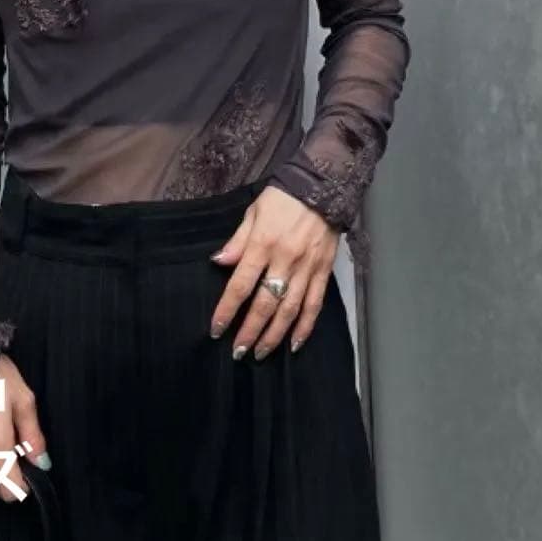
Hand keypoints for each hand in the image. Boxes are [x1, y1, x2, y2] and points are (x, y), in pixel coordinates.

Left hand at [209, 185, 338, 359]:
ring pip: (290, 310)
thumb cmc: (282, 199)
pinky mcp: (324, 272)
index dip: (227, 310)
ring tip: (260, 354)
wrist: (323, 187)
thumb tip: (218, 263)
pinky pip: (314, 305)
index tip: (217, 330)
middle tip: (238, 352)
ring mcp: (307, 269)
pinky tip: (294, 343)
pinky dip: (305, 326)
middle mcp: (285, 261)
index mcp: (263, 245)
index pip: (241, 285)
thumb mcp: (253, 213)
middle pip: (265, 304)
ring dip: (274, 336)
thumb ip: (237, 241)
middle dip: (250, 331)